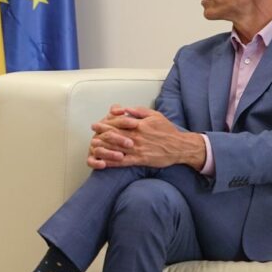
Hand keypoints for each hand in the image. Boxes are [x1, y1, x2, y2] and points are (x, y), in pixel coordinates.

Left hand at [87, 106, 204, 169]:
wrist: (179, 147)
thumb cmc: (167, 130)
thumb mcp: (154, 115)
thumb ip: (138, 111)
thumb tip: (124, 109)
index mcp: (138, 125)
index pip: (117, 124)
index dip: (105, 124)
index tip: (96, 125)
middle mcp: (136, 137)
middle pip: (114, 136)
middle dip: (100, 135)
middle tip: (91, 135)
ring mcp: (137, 150)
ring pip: (116, 148)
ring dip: (103, 148)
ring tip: (92, 146)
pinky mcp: (140, 160)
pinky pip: (123, 162)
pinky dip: (112, 162)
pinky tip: (103, 162)